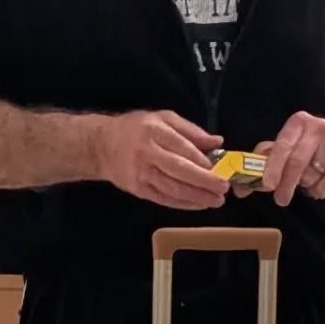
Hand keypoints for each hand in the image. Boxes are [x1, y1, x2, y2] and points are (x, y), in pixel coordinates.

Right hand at [96, 110, 227, 210]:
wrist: (101, 146)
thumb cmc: (136, 129)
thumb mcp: (163, 119)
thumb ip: (191, 130)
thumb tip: (217, 142)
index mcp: (155, 131)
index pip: (182, 148)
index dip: (202, 161)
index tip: (219, 169)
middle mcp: (148, 153)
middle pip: (180, 170)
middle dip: (204, 182)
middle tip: (223, 189)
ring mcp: (142, 174)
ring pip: (173, 189)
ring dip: (197, 197)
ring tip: (216, 201)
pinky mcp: (138, 190)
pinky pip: (164, 199)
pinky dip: (183, 204)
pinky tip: (198, 205)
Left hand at [250, 112, 324, 205]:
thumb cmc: (302, 149)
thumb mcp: (281, 150)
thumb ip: (259, 166)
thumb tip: (239, 189)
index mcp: (297, 122)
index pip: (283, 146)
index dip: (273, 166)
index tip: (267, 185)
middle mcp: (318, 128)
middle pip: (297, 161)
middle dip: (286, 184)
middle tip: (280, 199)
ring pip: (312, 175)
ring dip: (304, 185)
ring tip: (303, 182)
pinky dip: (318, 190)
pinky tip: (316, 185)